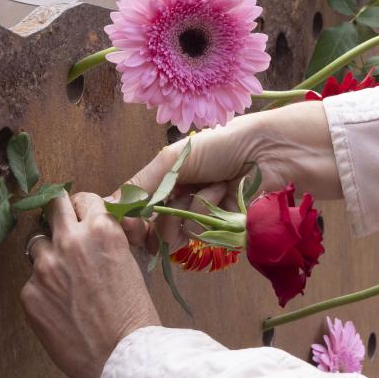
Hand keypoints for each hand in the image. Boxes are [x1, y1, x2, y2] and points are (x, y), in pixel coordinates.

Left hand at [20, 192, 160, 377]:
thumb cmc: (134, 317)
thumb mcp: (129, 264)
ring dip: (48, 254)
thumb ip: (106, 241)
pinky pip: (31, 281)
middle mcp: (70, 241)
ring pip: (37, 243)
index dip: (84, 211)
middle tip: (64, 232)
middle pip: (53, 206)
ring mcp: (45, 267)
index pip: (82, 199)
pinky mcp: (29, 294)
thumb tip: (91, 229)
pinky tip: (60, 308)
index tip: (82, 219)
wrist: (121, 360)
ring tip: (64, 279)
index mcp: (101, 229)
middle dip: (59, 215)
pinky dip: (43, 289)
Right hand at [123, 102, 341, 251]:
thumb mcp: (173, 159)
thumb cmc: (221, 145)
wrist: (271, 152)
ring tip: (214, 188)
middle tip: (171, 212)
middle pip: (157, 226)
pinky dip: (215, 212)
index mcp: (167, 176)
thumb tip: (107, 206)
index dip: (133, 219)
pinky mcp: (225, 226)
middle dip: (164, 219)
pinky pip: (206, 232)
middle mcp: (182, 196)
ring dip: (196, 209)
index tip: (130, 228)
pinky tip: (228, 195)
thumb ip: (141, 184)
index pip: (139, 207)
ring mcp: (205, 212)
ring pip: (182, 230)